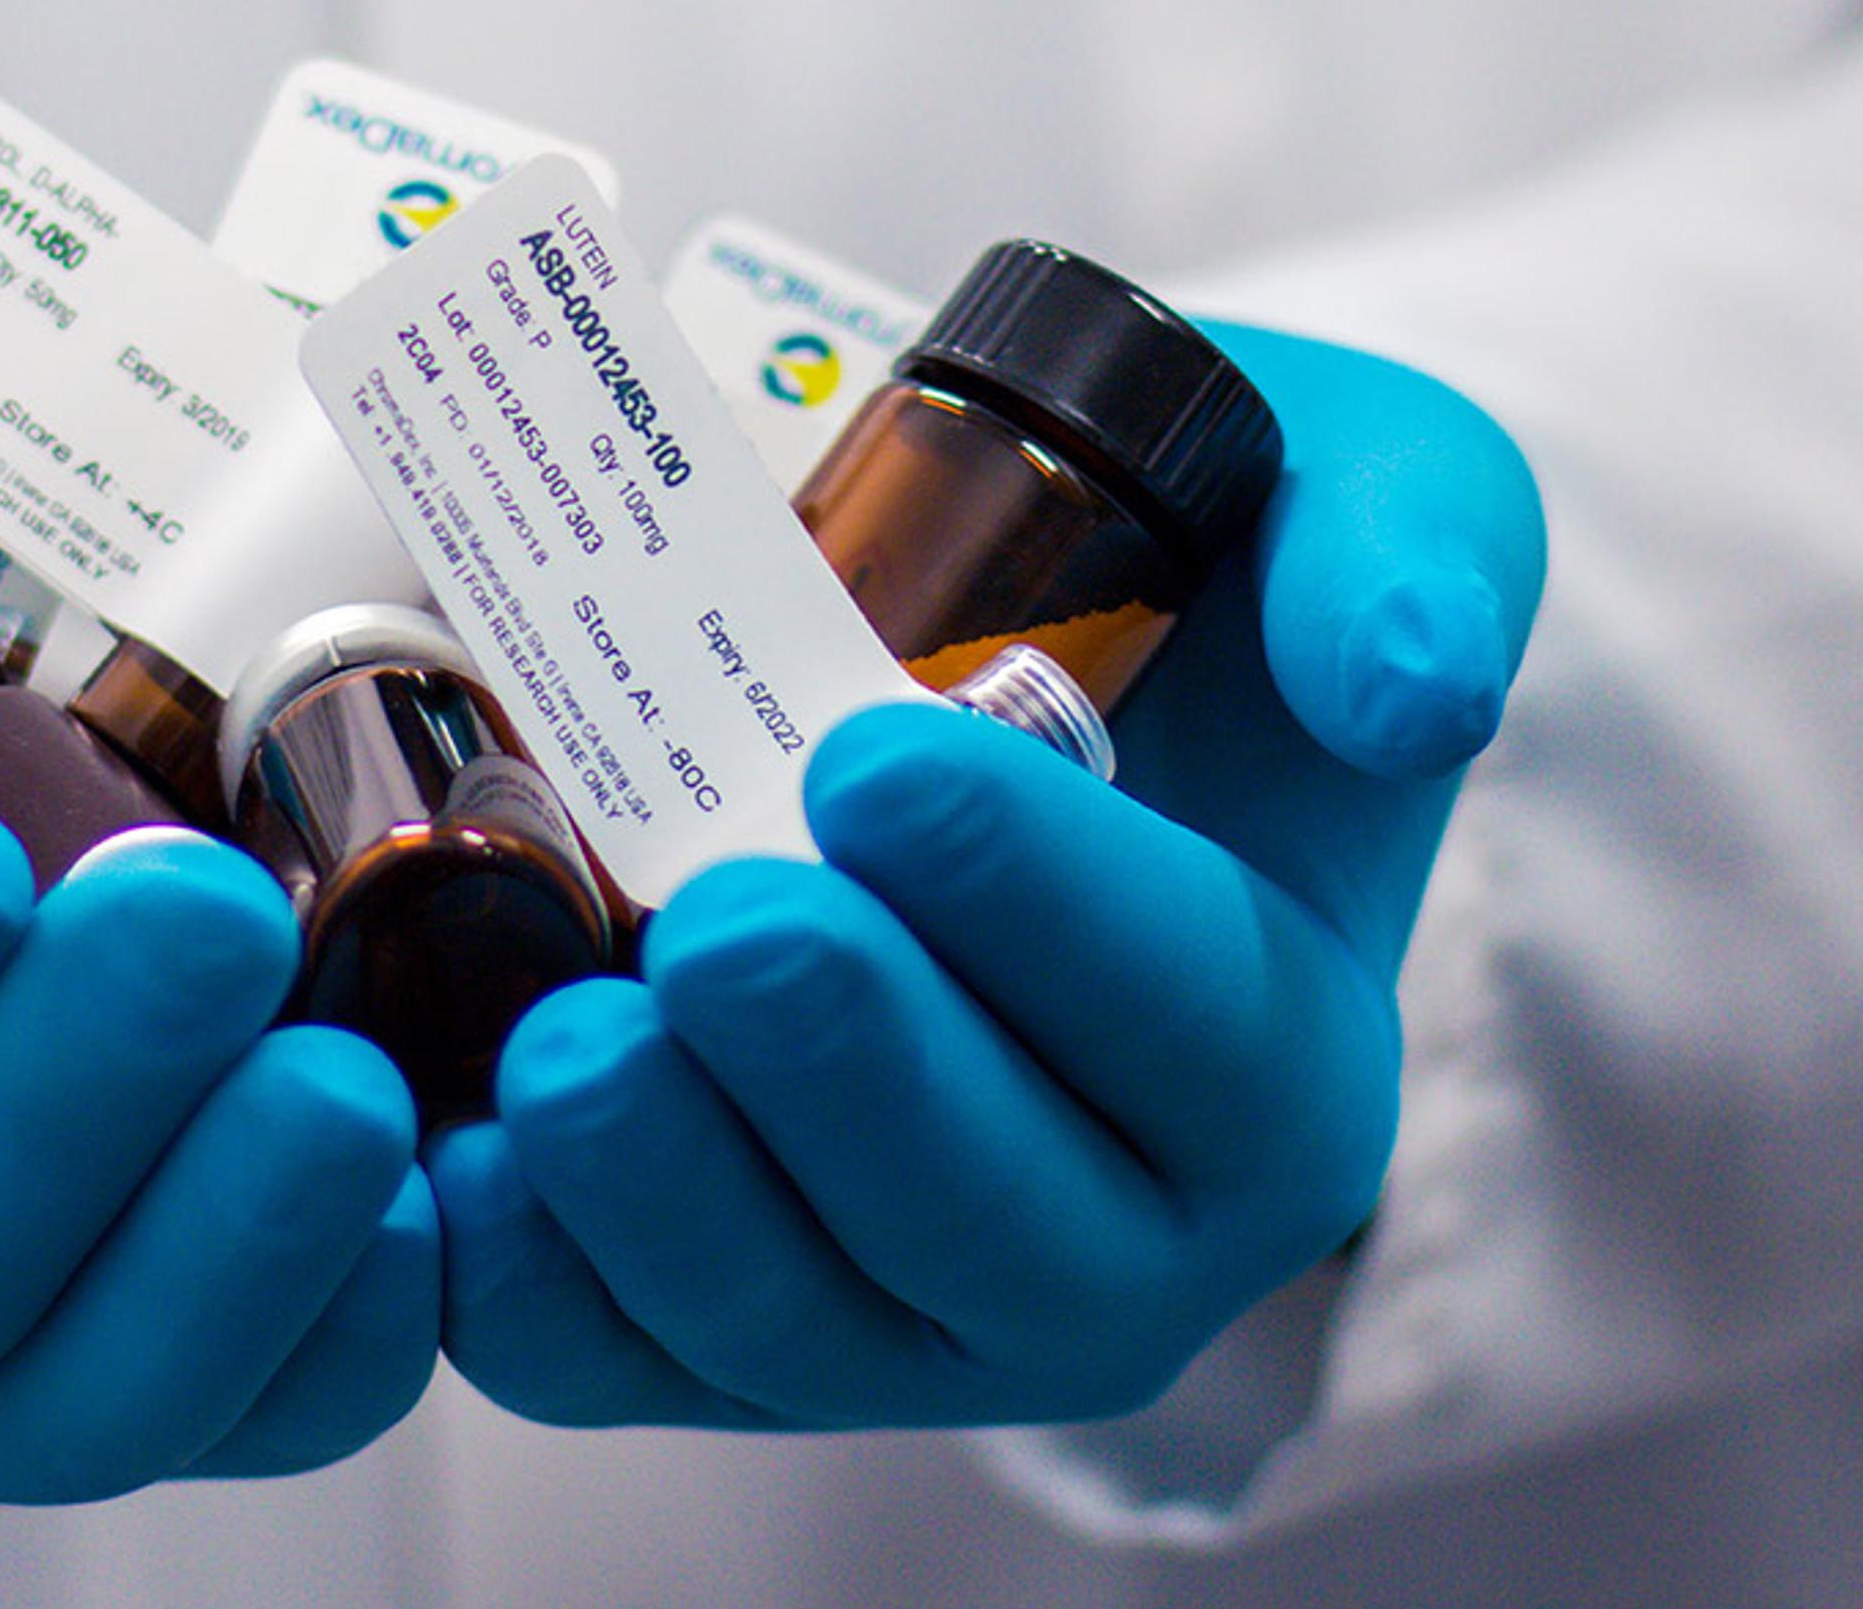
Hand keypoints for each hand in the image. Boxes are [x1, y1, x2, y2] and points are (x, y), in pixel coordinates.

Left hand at [433, 324, 1542, 1426]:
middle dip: (846, 1072)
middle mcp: (1122, 1239)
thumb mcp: (1375, 503)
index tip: (881, 765)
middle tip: (724, 916)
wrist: (1033, 691)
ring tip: (568, 1044)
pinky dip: (528, 1284)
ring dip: (672, 1196)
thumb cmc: (1200, 595)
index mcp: (1282, 1065)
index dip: (1038, 905)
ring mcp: (911, 1311)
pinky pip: (620, 1359)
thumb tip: (1408, 685)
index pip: (1189, 1016)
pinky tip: (454, 1167)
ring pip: (795, 1317)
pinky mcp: (724, 1330)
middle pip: (987, 1212)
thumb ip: (1407, 562)